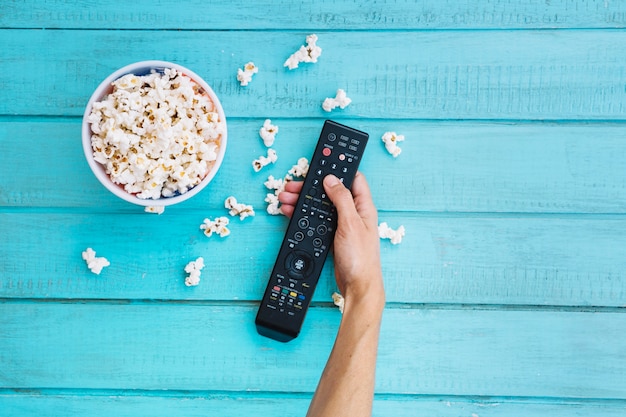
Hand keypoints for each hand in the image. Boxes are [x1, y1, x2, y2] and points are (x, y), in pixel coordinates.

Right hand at [279, 172, 383, 309]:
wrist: (358, 285)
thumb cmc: (361, 258)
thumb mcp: (350, 223)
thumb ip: (342, 199)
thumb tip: (331, 179)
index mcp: (363, 206)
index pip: (353, 178)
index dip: (338, 168)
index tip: (322, 162)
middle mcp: (354, 213)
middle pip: (330, 192)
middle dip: (311, 186)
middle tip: (293, 185)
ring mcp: (343, 224)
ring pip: (321, 206)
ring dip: (304, 201)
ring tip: (286, 198)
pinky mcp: (333, 235)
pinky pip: (317, 219)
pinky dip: (304, 214)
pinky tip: (292, 211)